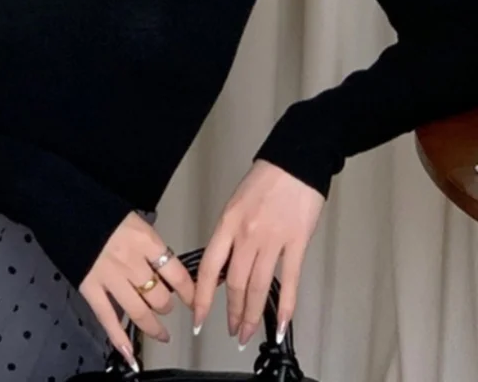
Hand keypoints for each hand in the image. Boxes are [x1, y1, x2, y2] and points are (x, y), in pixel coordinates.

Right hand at [79, 211, 194, 371]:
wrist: (64, 204)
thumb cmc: (99, 206)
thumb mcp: (132, 219)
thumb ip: (147, 244)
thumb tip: (160, 263)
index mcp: (145, 240)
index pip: (176, 273)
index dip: (188, 291)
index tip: (194, 298)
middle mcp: (132, 261)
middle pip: (159, 296)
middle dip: (166, 306)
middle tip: (166, 307)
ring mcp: (110, 276)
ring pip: (139, 311)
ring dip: (152, 326)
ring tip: (160, 333)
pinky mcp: (90, 286)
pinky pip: (108, 317)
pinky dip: (118, 337)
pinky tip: (129, 352)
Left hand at [193, 160, 324, 347]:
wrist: (294, 162)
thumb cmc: (265, 179)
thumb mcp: (236, 204)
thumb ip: (230, 234)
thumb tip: (225, 265)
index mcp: (227, 223)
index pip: (209, 267)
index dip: (202, 297)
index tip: (198, 318)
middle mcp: (247, 234)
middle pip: (235, 283)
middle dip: (233, 313)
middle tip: (232, 332)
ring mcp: (273, 240)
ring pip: (259, 287)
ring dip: (253, 315)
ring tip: (248, 333)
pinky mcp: (297, 243)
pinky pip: (290, 280)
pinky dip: (286, 306)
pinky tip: (283, 324)